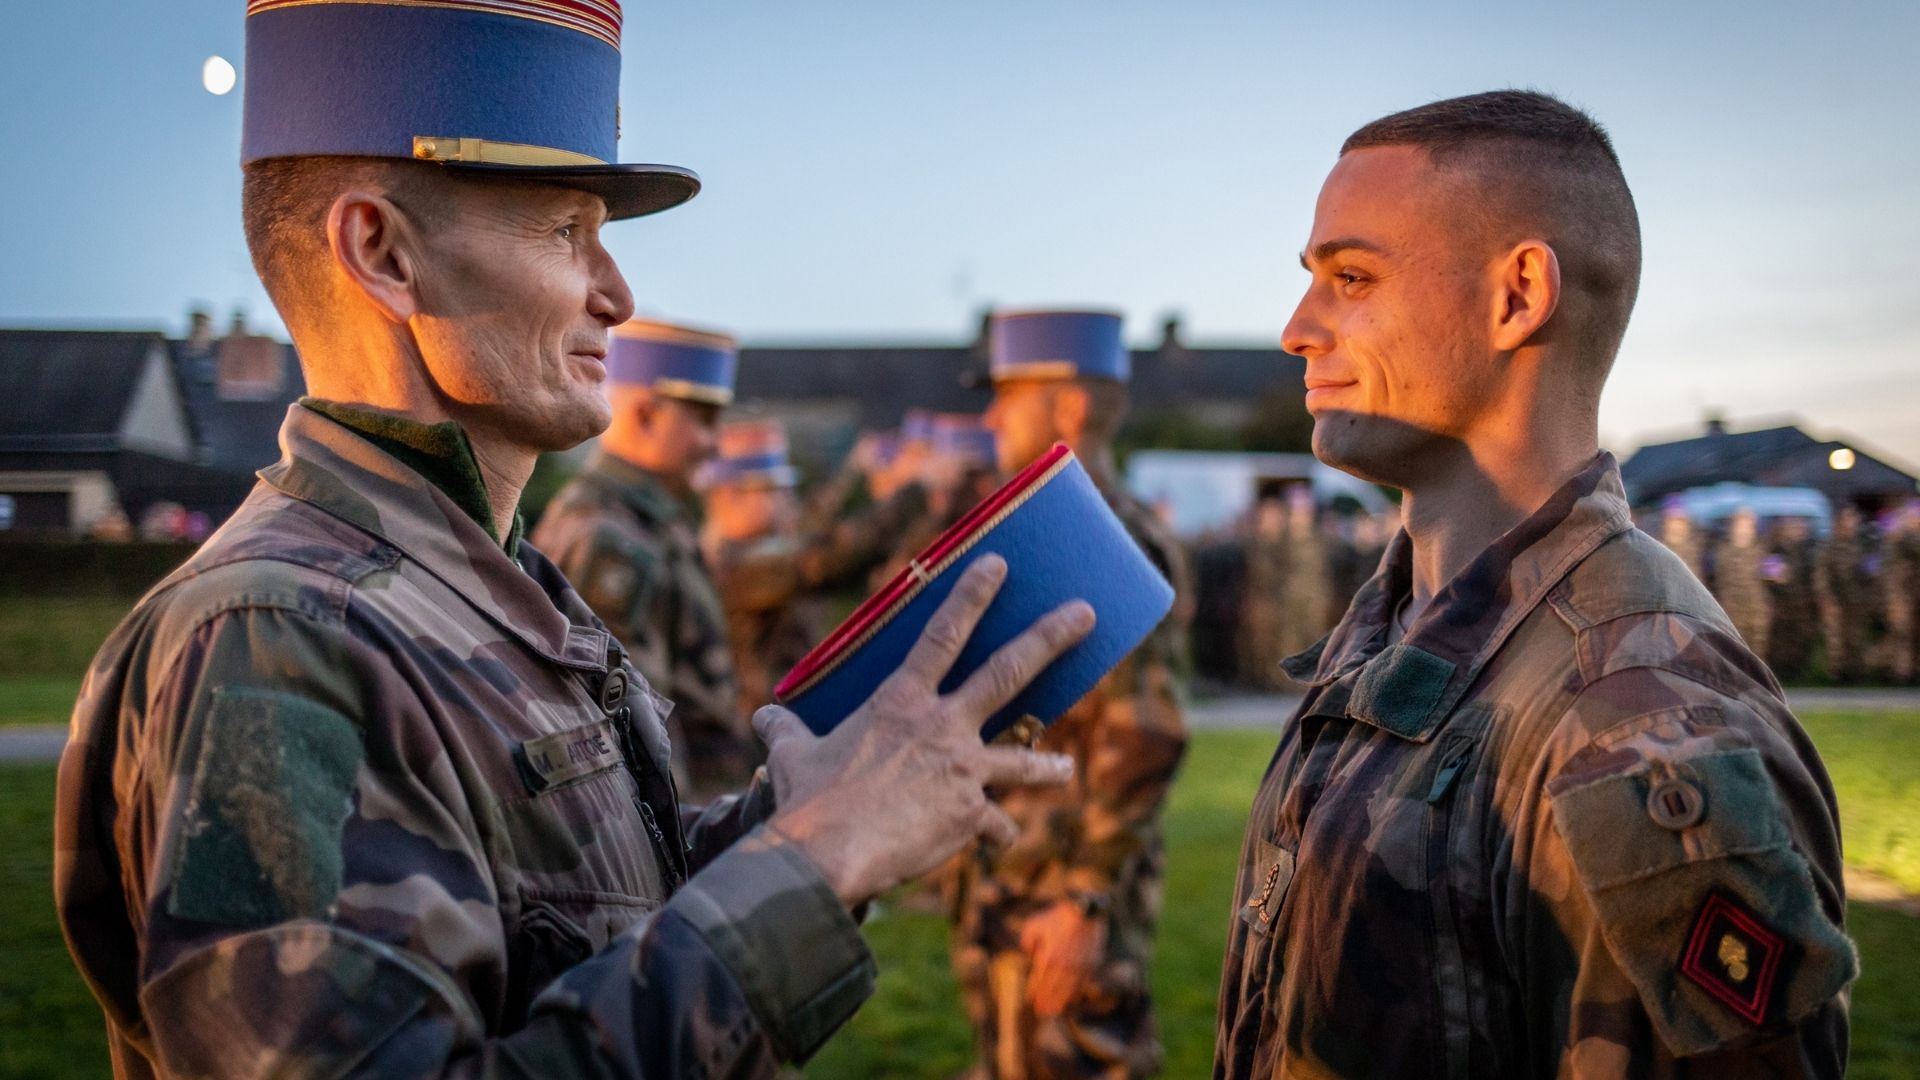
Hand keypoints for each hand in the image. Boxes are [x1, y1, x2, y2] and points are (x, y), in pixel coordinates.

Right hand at [755, 555, 1092, 905]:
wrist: (826, 851)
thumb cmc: (807, 799)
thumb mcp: (792, 755)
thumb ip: (785, 730)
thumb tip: (763, 717)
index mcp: (899, 700)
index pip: (943, 633)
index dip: (973, 594)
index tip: (999, 563)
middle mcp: (941, 726)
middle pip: (1008, 672)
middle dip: (1050, 638)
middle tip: (1086, 613)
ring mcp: (962, 768)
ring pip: (1022, 758)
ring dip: (1047, 765)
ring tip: (1067, 769)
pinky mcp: (969, 814)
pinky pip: (994, 824)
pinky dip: (994, 834)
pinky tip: (996, 844)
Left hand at [1020, 900, 1105, 1017]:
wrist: (1085, 910)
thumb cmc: (1058, 917)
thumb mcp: (1034, 924)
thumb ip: (1027, 940)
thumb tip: (1027, 952)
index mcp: (1047, 958)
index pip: (1039, 981)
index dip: (1034, 993)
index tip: (1031, 1000)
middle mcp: (1062, 967)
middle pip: (1052, 990)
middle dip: (1046, 1002)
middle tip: (1041, 1012)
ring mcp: (1078, 967)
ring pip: (1067, 991)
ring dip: (1060, 1003)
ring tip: (1054, 1012)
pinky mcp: (1090, 965)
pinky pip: (1082, 985)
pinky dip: (1075, 994)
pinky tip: (1071, 999)